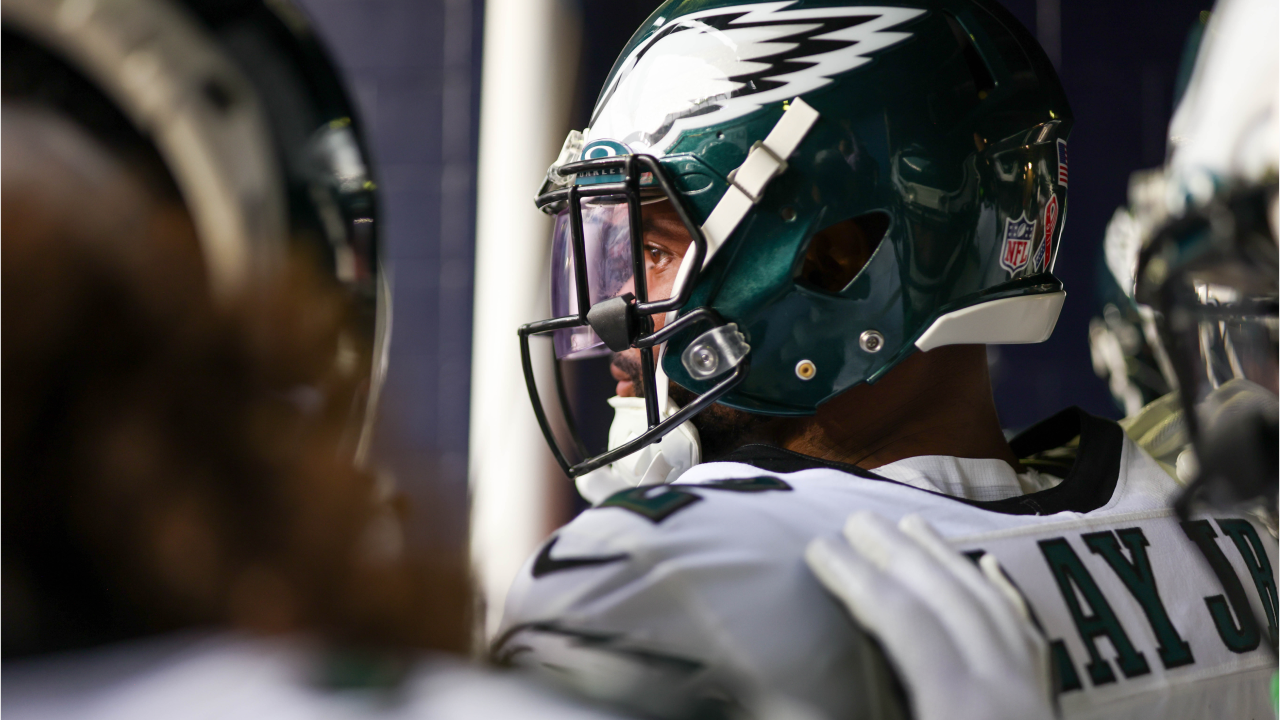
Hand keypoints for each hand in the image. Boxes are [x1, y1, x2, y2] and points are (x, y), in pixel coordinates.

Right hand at [805, 512, 1056, 719]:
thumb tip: (769, 697)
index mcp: (957, 711)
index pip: (903, 622)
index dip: (857, 579)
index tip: (819, 547)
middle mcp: (1003, 694)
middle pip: (952, 602)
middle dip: (902, 553)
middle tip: (859, 519)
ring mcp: (1032, 702)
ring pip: (994, 610)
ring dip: (950, 561)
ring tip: (915, 526)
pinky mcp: (1047, 713)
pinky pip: (1030, 639)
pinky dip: (1004, 595)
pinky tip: (991, 569)